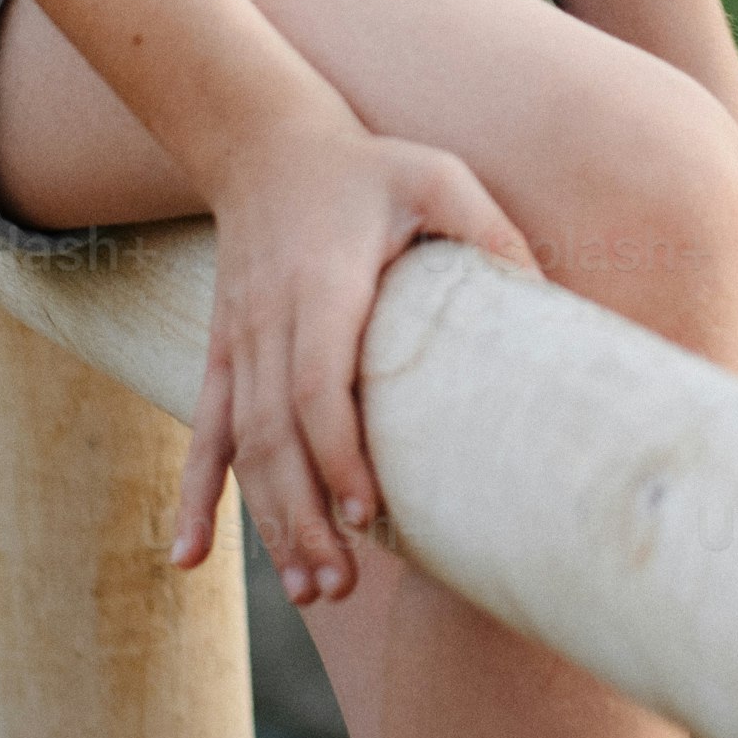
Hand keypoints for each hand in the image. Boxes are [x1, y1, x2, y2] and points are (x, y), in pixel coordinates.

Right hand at [176, 116, 538, 605]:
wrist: (265, 146)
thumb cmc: (367, 168)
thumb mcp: (436, 176)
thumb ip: (487, 229)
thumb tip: (548, 294)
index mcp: (320, 286)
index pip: (318, 384)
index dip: (338, 452)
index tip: (370, 510)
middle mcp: (268, 325)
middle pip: (276, 437)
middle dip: (305, 517)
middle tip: (342, 586)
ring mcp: (238, 346)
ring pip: (244, 449)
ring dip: (270, 524)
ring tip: (311, 591)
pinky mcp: (222, 358)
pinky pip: (206, 435)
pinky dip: (195, 499)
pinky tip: (189, 559)